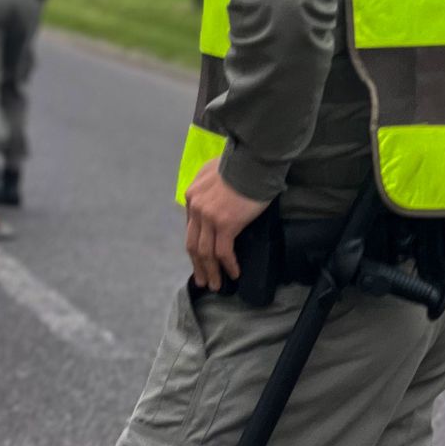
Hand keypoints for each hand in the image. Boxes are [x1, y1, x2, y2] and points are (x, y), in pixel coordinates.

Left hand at [184, 160, 267, 291]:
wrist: (253, 160)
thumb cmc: (240, 164)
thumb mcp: (213, 172)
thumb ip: (208, 188)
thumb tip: (214, 202)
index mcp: (192, 196)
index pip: (191, 228)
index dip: (196, 247)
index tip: (200, 260)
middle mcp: (196, 207)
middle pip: (193, 244)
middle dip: (198, 265)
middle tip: (203, 280)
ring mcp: (209, 217)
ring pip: (206, 252)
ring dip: (211, 271)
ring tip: (217, 285)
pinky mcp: (225, 224)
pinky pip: (223, 252)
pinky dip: (228, 265)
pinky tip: (234, 274)